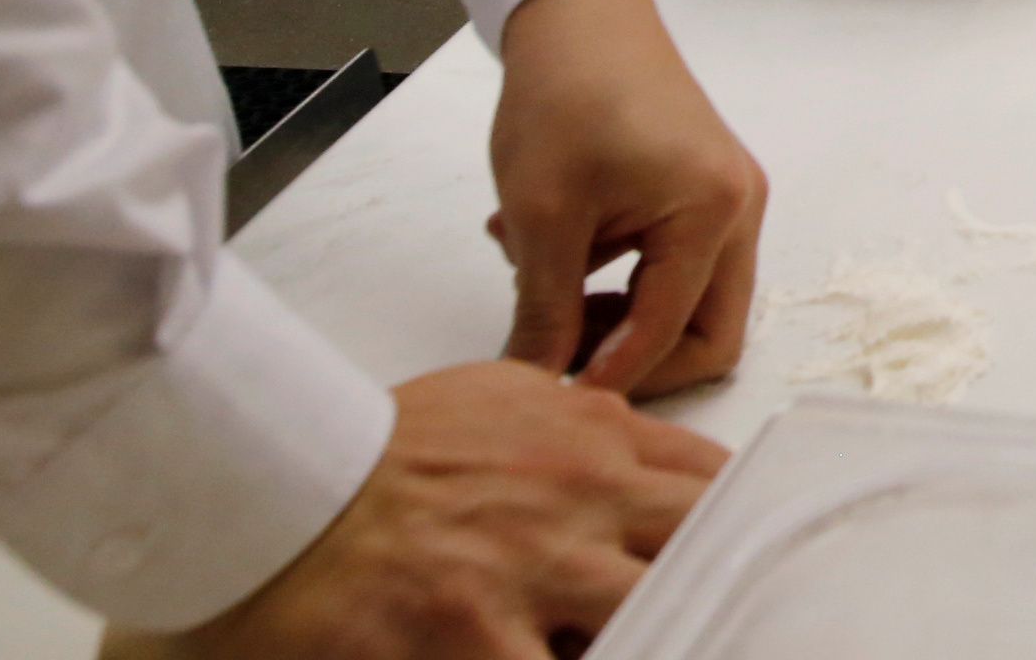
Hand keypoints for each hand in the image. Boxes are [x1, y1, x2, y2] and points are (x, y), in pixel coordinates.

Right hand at [151, 361, 723, 657]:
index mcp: (593, 440)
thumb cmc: (382, 450)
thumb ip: (580, 425)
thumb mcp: (499, 399)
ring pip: (654, 619)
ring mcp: (534, 570)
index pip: (715, 484)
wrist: (282, 489)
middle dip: (724, 589)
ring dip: (664, 640)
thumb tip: (628, 447)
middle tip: (729, 622)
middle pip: (706, 550)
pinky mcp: (476, 635)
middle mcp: (581, 500)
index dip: (741, 530)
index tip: (753, 560)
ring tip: (663, 643)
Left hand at [486, 0, 766, 398]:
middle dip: (636, 359)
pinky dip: (625, 281)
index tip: (551, 404)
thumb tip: (533, 384)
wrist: (579, 17)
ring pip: (693, 303)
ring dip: (622, 318)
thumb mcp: (542, 215)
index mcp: (713, 211)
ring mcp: (732, 200)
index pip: (669, 330)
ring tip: (546, 290)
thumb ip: (545, 310)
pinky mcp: (709, 191)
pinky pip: (679, 267)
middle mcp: (742, 210)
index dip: (609, 377)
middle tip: (562, 358)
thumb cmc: (565, 98)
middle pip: (710, 332)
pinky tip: (562, 256)